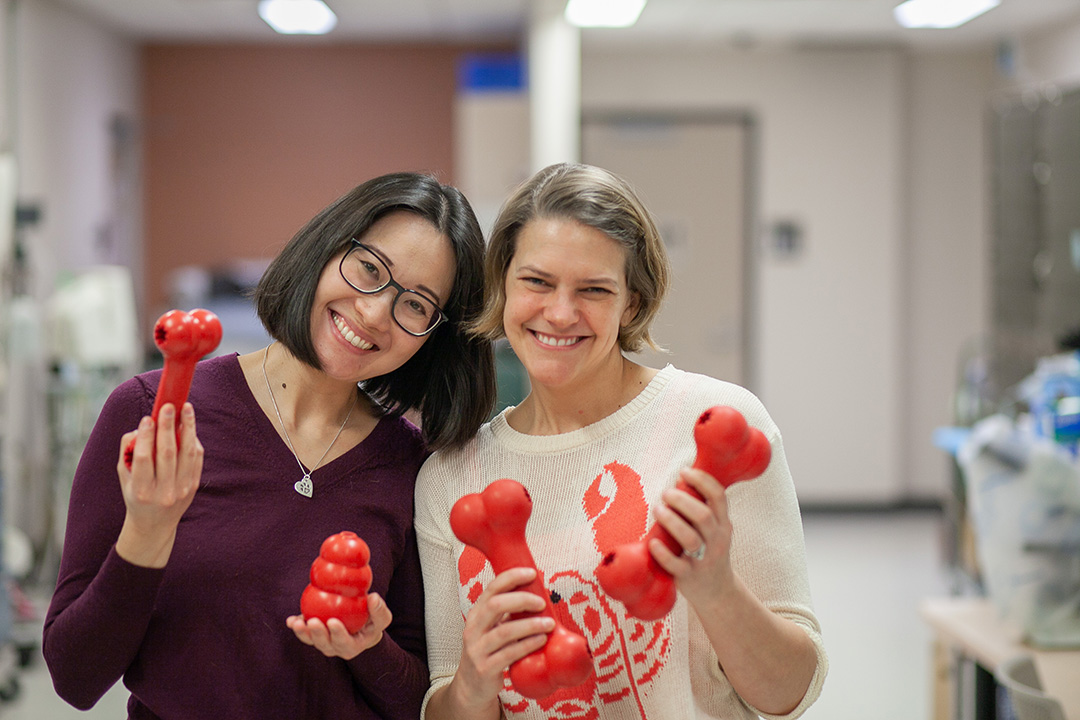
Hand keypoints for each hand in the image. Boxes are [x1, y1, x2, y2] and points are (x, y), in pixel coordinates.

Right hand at [115, 403, 202, 567]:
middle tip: (168, 406)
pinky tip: (189, 427)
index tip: (148, 418)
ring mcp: (182, 490)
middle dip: (168, 427)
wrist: (154, 524)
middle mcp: (163, 491)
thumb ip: (128, 451)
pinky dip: (193, 441)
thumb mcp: (125, 476)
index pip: (144, 459)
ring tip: (186, 408)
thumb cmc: (136, 494)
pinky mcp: (194, 486)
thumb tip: (140, 428)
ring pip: (187, 453)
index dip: (146, 437)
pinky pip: (196, 459)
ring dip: (188, 428)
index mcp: (141, 490)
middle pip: (167, 453)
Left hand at [287, 592, 390, 659]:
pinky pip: (304, 632)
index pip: (344, 643)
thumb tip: (373, 597)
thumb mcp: (382, 618)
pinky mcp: (314, 635)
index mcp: (352, 646)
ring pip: (311, 641)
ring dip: (302, 633)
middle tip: (313, 622)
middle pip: (325, 644)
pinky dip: (297, 626)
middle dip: (317, 635)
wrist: (361, 626)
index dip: (338, 635)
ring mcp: (323, 643)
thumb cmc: (373, 623)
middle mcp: (335, 648)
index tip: (333, 622)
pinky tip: (290, 620)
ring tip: (296, 623)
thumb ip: (379, 610)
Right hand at [451, 567, 554, 708]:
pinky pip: (509, 654)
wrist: (471, 687)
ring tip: (548, 624)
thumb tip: (538, 595)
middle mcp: (473, 628)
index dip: (512, 577)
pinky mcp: (485, 668)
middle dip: (522, 600)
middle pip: (495, 605)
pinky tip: (541, 640)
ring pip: (504, 631)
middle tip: (541, 602)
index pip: (492, 588)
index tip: (532, 574)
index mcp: (477, 613)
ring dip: (530, 625)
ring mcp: (477, 649)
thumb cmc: (488, 652)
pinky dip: (527, 645)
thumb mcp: (492, 628)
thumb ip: (508, 614)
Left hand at [648, 467, 735, 607]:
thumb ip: (703, 507)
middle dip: (682, 501)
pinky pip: (676, 564)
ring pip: (690, 539)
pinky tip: (652, 542)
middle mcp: (717, 541)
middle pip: (703, 516)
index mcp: (723, 524)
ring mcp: (704, 560)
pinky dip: (663, 553)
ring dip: (671, 522)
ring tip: (658, 510)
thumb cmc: (708, 551)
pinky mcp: (689, 576)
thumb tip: (680, 478)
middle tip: (666, 493)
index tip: (684, 472)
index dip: (702, 481)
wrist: (717, 591)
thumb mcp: (714, 529)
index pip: (718, 497)